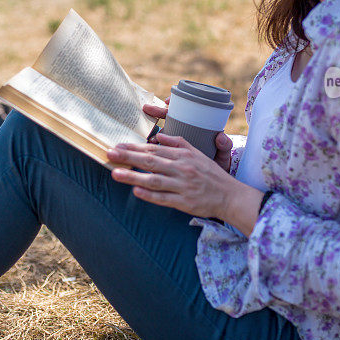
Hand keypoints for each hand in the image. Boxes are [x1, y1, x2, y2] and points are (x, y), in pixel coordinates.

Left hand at [107, 133, 237, 218]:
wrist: (229, 196)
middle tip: (110, 153)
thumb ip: (178, 143)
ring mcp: (182, 186)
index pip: (154, 150)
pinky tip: (136, 192)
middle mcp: (181, 169)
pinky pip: (164, 198)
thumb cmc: (211, 174)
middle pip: (151, 161)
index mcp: (183, 156)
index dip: (134, 147)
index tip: (118, 145)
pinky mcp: (184, 202)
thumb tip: (158, 136)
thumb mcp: (197, 153)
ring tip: (115, 174)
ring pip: (154, 180)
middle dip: (128, 157)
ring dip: (133, 177)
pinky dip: (150, 195)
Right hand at [142, 98, 233, 171]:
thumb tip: (220, 136)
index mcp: (196, 130)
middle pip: (168, 120)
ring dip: (151, 132)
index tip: (166, 102)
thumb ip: (224, 147)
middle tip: (146, 109)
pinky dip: (150, 149)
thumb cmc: (218, 166)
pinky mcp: (170, 157)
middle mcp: (184, 134)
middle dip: (156, 112)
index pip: (182, 113)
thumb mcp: (222, 157)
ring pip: (160, 135)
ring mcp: (175, 146)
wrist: (215, 185)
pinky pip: (158, 151)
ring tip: (148, 138)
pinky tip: (144, 150)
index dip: (174, 105)